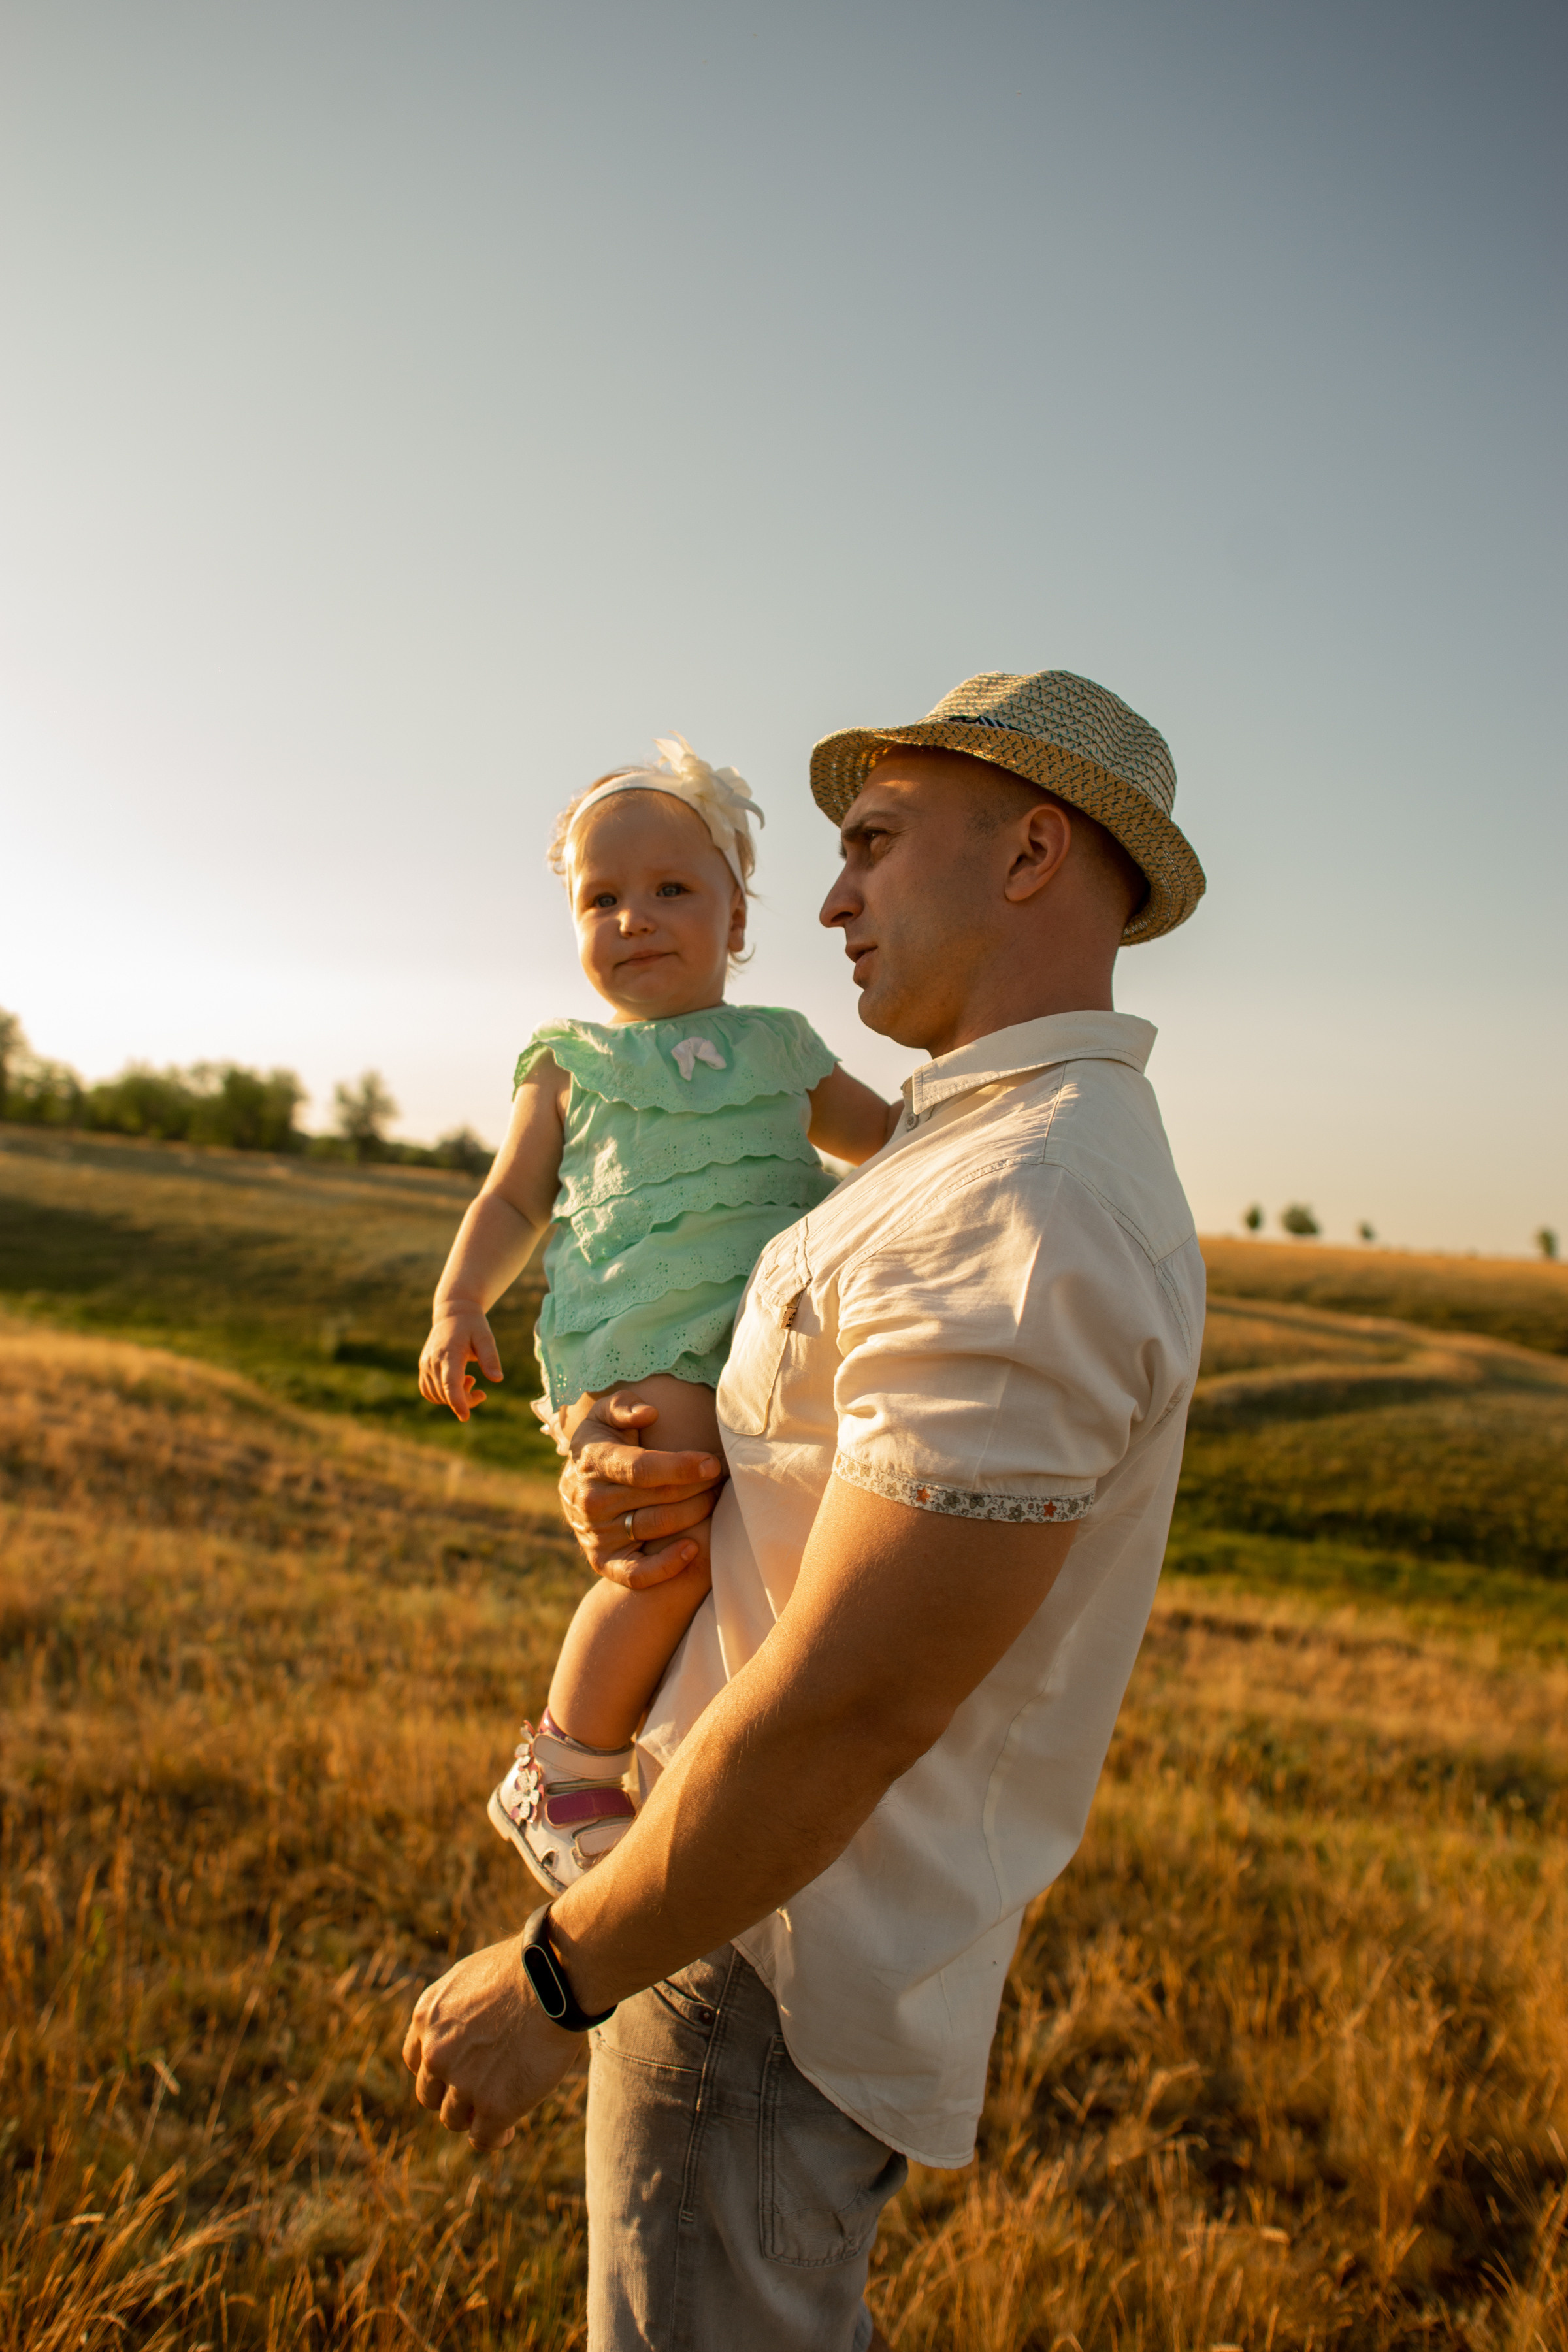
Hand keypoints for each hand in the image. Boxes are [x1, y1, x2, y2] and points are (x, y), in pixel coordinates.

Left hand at [403, 1935, 580, 2151]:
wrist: (555, 1979)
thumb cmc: (526, 1969)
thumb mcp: (472, 1977)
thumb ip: (457, 2008)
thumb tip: (464, 2024)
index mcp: (427, 2017)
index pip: (418, 2061)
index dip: (438, 2070)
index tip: (458, 2071)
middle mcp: (437, 2053)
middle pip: (431, 2094)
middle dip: (453, 2094)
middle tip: (482, 2089)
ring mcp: (463, 2083)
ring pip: (454, 2118)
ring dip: (474, 2115)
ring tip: (500, 2108)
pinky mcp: (494, 2107)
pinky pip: (483, 2138)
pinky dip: (494, 2138)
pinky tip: (507, 2131)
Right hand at [419, 1306, 501, 1421]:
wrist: (453, 1314)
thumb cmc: (472, 1326)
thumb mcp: (486, 1338)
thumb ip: (490, 1358)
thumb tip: (497, 1379)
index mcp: (449, 1354)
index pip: (450, 1384)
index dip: (458, 1402)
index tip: (465, 1417)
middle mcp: (433, 1362)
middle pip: (446, 1394)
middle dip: (465, 1401)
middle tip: (481, 1393)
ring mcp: (425, 1365)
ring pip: (437, 1396)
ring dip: (455, 1398)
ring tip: (470, 1381)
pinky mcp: (423, 1368)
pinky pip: (429, 1391)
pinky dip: (443, 1395)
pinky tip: (458, 1383)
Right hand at [558, 1391, 723, 1591]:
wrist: (576, 1487)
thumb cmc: (605, 1444)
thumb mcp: (604, 1416)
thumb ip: (623, 1407)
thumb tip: (649, 1413)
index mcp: (593, 1460)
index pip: (641, 1467)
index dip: (680, 1466)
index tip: (712, 1463)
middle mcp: (591, 1499)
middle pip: (657, 1497)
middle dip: (698, 1487)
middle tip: (723, 1477)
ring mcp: (596, 1533)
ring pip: (655, 1527)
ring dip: (694, 1514)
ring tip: (716, 1499)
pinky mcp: (602, 1561)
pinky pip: (636, 1573)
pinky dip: (665, 1567)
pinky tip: (692, 1550)